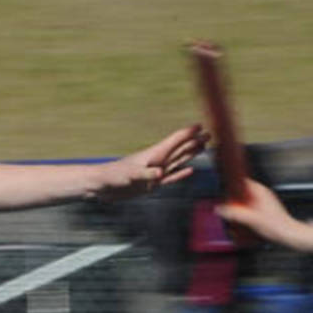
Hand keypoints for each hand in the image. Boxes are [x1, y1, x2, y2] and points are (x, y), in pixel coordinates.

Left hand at [91, 124, 207, 200]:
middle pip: (180, 149)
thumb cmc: (113, 177)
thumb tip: (161, 173)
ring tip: (203, 147)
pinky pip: (171, 178)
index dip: (187, 133)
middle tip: (210, 134)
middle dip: (194, 141)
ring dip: (191, 154)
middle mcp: (156, 161)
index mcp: (153, 155)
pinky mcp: (152, 184)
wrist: (102, 186)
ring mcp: (155, 172)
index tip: (201, 126)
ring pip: (178, 161)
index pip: (174, 141)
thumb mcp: (130, 176)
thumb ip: (146, 174)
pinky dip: (181, 174)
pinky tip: (190, 171)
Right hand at [216, 179, 312, 251]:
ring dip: (238, 207)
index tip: (225, 192)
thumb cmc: (276, 226)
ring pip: (245, 201)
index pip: (242, 182)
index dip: (232, 186)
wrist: (288, 234)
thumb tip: (220, 209)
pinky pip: (250, 208)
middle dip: (233, 199)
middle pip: (242, 192)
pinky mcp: (264, 210)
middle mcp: (262, 194)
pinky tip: (242, 221)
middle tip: (227, 207)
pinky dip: (244, 213)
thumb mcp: (251, 219)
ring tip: (234, 215)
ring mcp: (263, 202)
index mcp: (260, 191)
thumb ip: (235, 214)